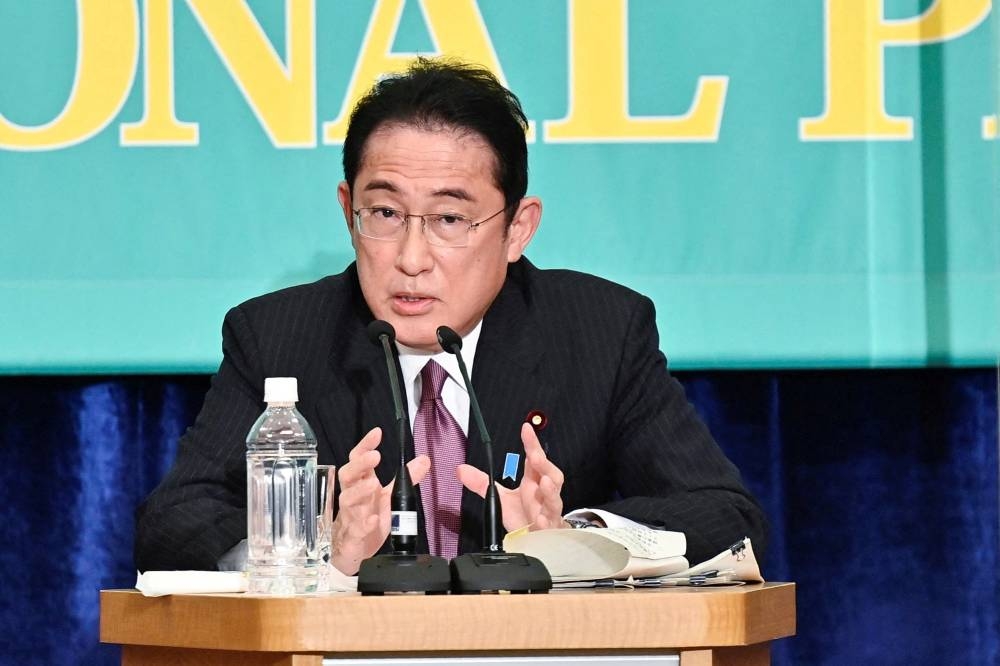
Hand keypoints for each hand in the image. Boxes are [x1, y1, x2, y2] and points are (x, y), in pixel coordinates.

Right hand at [329, 427, 429, 574]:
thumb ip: (406, 478)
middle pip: (347, 475)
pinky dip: (363, 524)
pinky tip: (372, 520)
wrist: (353, 550)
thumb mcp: (391, 496)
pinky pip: (355, 529)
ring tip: (373, 484)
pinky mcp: (353, 536)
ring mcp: (351, 515)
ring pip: (347, 500)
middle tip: (375, 456)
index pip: (358, 459)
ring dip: (359, 491)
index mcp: (362, 483)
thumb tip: (425, 459)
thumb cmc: (368, 518)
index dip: (365, 445)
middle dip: (359, 465)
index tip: (377, 432)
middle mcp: (353, 496)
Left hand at [457, 422, 567, 531]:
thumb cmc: (525, 515)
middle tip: (535, 455)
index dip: (531, 443)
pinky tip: (541, 520)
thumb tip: (461, 469)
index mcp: (533, 482)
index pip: (533, 458)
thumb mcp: (500, 498)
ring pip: (554, 499)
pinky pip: (550, 526)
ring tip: (544, 482)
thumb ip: (482, 483)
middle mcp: (543, 494)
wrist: (540, 539)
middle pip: (550, 474)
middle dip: (543, 464)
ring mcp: (548, 512)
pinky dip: (546, 523)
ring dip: (550, 491)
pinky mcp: (549, 530)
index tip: (525, 429)